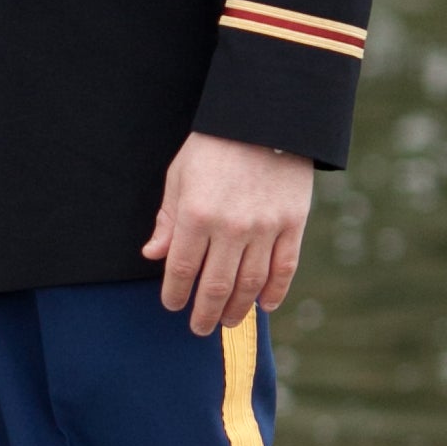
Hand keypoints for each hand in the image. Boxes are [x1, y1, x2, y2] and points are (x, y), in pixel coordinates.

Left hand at [143, 133, 312, 335]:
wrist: (265, 117)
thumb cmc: (214, 145)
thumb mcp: (180, 175)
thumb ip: (168, 218)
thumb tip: (153, 255)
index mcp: (197, 214)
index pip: (183, 269)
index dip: (175, 293)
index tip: (171, 305)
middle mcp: (231, 227)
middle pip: (216, 285)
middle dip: (205, 313)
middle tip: (199, 328)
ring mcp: (266, 227)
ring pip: (251, 283)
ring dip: (237, 308)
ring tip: (227, 321)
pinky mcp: (293, 224)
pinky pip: (284, 268)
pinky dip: (275, 291)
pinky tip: (264, 306)